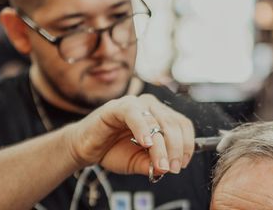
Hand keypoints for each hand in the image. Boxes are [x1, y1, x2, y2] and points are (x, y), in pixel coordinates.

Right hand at [65, 94, 194, 177]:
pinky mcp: (117, 106)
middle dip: (176, 149)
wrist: (85, 148)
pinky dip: (143, 129)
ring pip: (157, 122)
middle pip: (172, 124)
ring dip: (162, 146)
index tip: (183, 164)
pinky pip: (134, 115)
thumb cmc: (113, 150)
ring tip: (161, 164)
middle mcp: (150, 105)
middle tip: (173, 168)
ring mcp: (135, 103)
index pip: (182, 124)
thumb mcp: (138, 162)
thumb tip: (168, 168)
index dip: (187, 144)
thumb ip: (153, 163)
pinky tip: (145, 144)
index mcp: (159, 115)